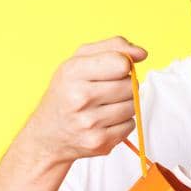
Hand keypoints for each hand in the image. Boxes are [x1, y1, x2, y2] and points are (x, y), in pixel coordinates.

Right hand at [24, 37, 147, 168]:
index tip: (114, 69)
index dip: (124, 65)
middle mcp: (80, 98)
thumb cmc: (67, 91)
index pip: (121, 63)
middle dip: (124, 85)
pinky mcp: (100, 142)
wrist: (47, 134)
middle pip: (130, 86)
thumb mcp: (80, 60)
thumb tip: (142, 54)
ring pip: (132, 106)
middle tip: (107, 90)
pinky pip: (130, 125)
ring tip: (104, 106)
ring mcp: (90, 123)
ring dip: (125, 104)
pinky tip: (104, 121)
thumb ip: (113, 47)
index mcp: (73, 72)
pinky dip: (122, 122)